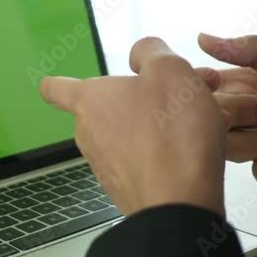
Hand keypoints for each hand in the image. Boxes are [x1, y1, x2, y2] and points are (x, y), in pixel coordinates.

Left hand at [39, 38, 226, 216]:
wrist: (179, 204)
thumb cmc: (172, 132)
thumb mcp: (170, 69)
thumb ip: (151, 51)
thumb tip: (141, 56)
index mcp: (90, 100)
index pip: (55, 88)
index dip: (58, 83)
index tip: (60, 84)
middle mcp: (89, 133)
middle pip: (110, 106)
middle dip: (144, 95)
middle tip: (185, 90)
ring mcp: (106, 165)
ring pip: (131, 132)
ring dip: (161, 120)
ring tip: (201, 118)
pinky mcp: (127, 189)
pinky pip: (145, 159)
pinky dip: (166, 150)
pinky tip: (194, 149)